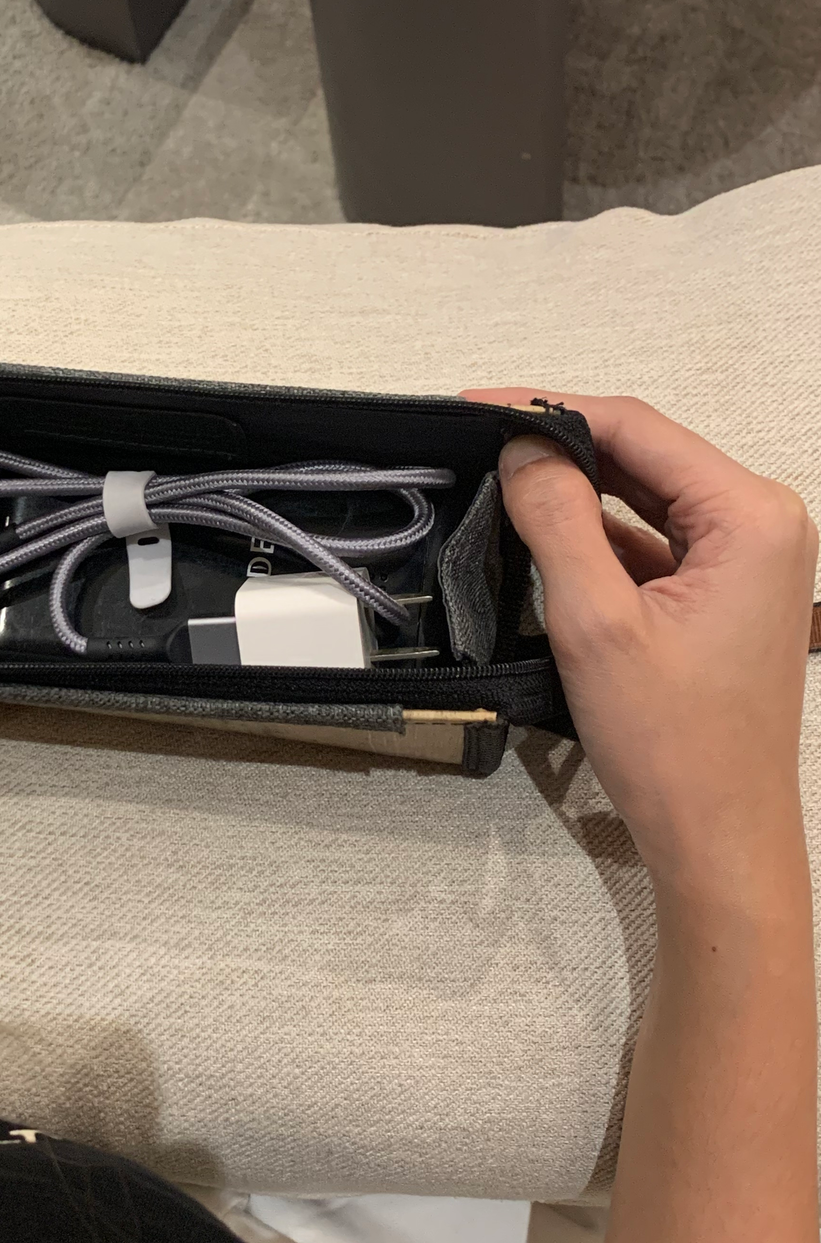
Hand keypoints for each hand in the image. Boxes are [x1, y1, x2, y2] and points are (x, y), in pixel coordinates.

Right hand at [462, 390, 816, 889]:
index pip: (638, 428)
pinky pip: (654, 538)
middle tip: (478, 441)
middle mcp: (764, 526)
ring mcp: (749, 560)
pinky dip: (600, 534)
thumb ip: (557, 521)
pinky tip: (544, 536)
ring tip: (500, 483)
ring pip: (646, 495)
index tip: (481, 406)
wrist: (719, 836)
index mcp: (752, 518)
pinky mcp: (726, 593)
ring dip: (578, 490)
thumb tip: (524, 450)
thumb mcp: (596, 623)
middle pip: (645, 453)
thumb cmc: (678, 747)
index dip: (551, 409)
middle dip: (561, 445)